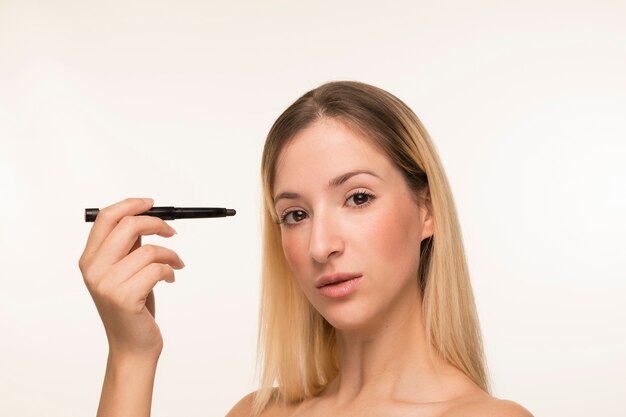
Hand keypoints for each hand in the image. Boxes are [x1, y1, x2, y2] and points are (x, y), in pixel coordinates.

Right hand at [78, 198, 184, 360]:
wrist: (131, 347)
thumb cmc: (132, 308)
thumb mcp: (125, 272)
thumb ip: (128, 247)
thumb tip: (145, 217)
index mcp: (89, 260)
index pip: (105, 218)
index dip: (131, 205)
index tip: (152, 204)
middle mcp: (93, 270)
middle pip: (127, 226)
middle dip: (156, 223)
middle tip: (172, 232)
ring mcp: (107, 284)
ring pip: (149, 250)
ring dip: (171, 254)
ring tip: (175, 265)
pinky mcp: (125, 297)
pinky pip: (158, 269)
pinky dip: (171, 270)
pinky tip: (170, 278)